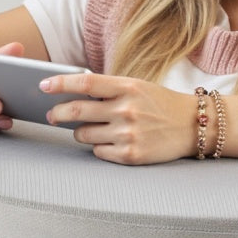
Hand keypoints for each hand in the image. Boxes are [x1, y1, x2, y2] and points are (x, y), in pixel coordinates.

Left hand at [41, 72, 197, 164]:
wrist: (193, 125)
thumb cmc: (160, 104)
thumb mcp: (137, 87)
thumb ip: (108, 90)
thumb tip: (71, 94)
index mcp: (128, 87)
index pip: (85, 83)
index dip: (60, 83)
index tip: (43, 85)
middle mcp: (127, 110)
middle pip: (77, 111)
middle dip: (58, 113)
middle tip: (52, 115)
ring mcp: (128, 134)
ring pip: (83, 134)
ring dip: (80, 132)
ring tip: (92, 128)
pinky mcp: (131, 155)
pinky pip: (98, 151)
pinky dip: (99, 146)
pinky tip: (111, 141)